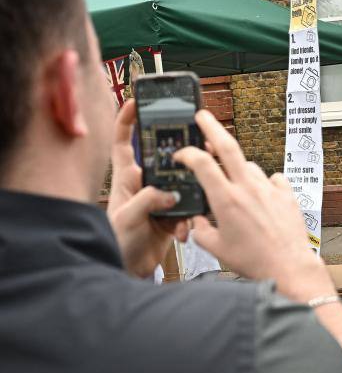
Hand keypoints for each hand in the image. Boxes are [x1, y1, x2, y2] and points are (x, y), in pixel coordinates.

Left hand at [107, 100, 188, 277]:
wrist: (128, 269)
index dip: (127, 121)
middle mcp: (144, 184)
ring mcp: (158, 199)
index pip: (124, 143)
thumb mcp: (127, 218)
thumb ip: (147, 200)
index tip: (136, 103)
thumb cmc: (116, 241)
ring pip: (180, 185)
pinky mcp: (170, 215)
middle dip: (180, 156)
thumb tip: (168, 192)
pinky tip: (183, 232)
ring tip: (188, 208)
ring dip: (187, 196)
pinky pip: (185, 210)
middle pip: (163, 160)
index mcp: (127, 179)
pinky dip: (187, 221)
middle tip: (195, 151)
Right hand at [173, 110, 334, 302]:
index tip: (181, 154)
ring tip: (235, 185)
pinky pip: (273, 179)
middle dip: (212, 126)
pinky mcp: (287, 195)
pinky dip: (265, 183)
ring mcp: (270, 189)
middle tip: (203, 116)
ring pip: (250, 167)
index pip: (202, 163)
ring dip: (239, 170)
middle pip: (228, 146)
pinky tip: (262, 195)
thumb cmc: (254, 261)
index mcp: (226, 200)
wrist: (289, 267)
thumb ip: (200, 230)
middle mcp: (248, 189)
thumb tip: (198, 221)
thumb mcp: (216, 249)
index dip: (188, 153)